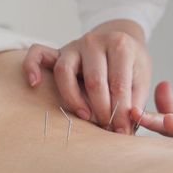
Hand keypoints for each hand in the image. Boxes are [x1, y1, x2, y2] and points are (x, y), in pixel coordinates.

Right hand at [23, 19, 151, 133]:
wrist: (118, 43)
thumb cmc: (129, 66)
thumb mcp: (140, 79)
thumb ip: (135, 102)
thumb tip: (127, 127)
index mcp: (120, 45)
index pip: (118, 83)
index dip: (120, 111)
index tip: (122, 130)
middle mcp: (94, 42)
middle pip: (94, 80)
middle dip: (101, 109)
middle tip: (105, 128)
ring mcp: (72, 46)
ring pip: (63, 71)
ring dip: (73, 99)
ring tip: (84, 116)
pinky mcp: (56, 51)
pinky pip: (37, 54)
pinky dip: (32, 67)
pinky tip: (34, 84)